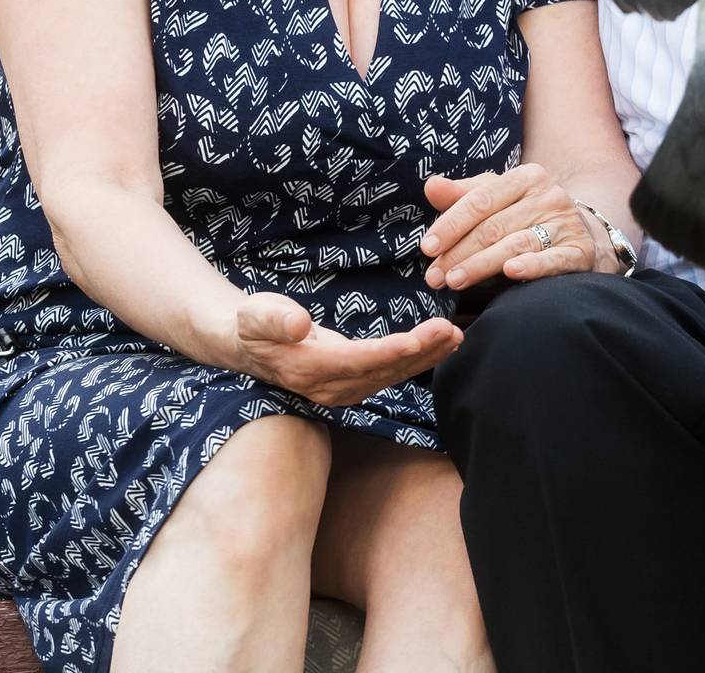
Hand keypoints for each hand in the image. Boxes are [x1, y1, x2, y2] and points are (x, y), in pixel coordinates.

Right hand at [232, 292, 462, 407]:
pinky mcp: (353, 383)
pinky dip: (417, 360)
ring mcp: (343, 389)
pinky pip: (390, 374)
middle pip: (383, 371)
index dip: (392, 351)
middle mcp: (330, 387)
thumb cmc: (254, 324)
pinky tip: (439, 347)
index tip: (421, 338)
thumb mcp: (256, 314)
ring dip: (426, 357)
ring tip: (455, 336)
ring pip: (391, 375)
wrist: (250, 347)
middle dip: (420, 352)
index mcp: (309, 369)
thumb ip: (276, 318)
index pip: (359, 361)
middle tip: (451, 330)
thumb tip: (300, 323)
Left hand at [421, 166, 610, 289]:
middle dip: (459, 253)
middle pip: (494, 226)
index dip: (451, 224)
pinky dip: (532, 266)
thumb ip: (462, 195)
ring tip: (454, 281)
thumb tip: (431, 186)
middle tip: (434, 276)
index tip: (427, 248)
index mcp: (526, 176)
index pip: (480, 200)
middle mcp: (549, 195)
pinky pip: (553, 260)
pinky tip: (511, 273)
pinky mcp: (579, 250)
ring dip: (481, 265)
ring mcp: (566, 223)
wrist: (581, 231)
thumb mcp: (496, 198)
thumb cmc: (525, 214)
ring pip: (517, 244)